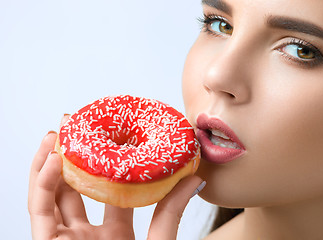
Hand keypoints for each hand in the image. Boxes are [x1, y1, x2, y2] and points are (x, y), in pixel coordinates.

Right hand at [28, 116, 203, 239]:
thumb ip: (171, 213)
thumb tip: (195, 179)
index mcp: (115, 234)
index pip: (110, 192)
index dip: (108, 164)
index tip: (112, 136)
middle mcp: (87, 236)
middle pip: (76, 190)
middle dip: (74, 157)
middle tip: (77, 127)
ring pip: (51, 197)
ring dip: (50, 164)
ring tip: (59, 133)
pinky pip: (40, 213)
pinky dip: (42, 185)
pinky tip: (53, 159)